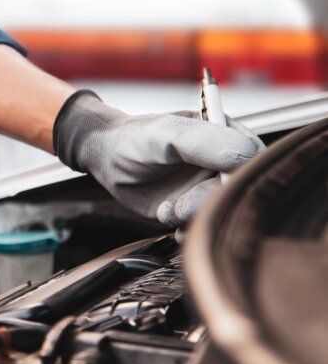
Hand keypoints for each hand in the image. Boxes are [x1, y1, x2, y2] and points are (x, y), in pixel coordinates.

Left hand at [53, 91, 263, 227]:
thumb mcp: (169, 133)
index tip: (219, 187)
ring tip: (168, 210)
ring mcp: (208, 188)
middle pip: (239, 192)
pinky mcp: (192, 208)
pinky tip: (169, 220)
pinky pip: (202, 226)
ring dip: (195, 218)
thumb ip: (206, 141)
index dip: (241, 178)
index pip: (256, 161)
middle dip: (210, 203)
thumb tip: (248, 157)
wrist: (107, 158)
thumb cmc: (136, 138)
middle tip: (180, 206)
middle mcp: (223, 164)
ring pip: (221, 212)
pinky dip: (188, 231)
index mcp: (228, 136)